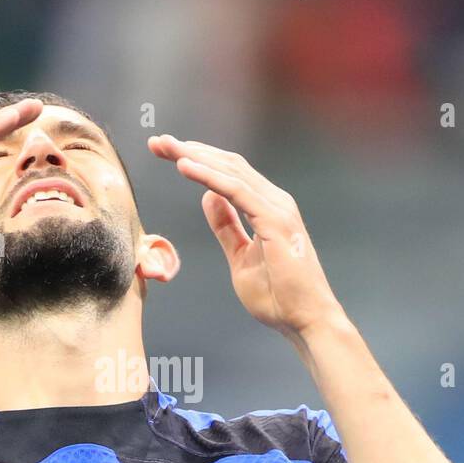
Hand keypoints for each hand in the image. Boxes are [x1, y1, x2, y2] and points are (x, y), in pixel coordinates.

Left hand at [148, 133, 344, 337]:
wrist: (306, 320)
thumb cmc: (279, 296)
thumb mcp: (240, 257)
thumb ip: (226, 228)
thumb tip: (208, 199)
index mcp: (267, 208)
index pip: (229, 174)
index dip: (198, 160)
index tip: (167, 153)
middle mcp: (275, 201)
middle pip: (227, 165)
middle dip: (190, 150)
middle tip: (157, 142)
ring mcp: (277, 208)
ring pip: (230, 171)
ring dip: (195, 156)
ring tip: (166, 147)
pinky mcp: (275, 220)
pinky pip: (235, 190)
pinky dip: (208, 176)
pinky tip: (184, 166)